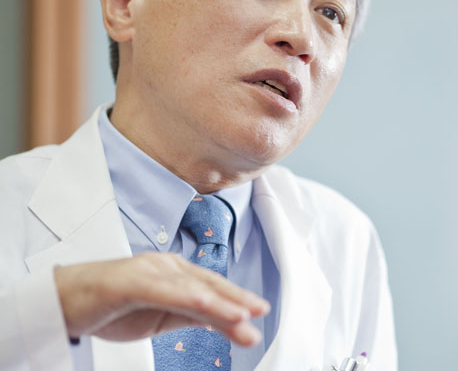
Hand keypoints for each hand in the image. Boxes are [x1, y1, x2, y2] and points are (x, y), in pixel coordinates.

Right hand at [54, 252, 269, 344]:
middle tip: (261, 312)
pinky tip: (206, 305)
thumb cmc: (112, 305)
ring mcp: (149, 271)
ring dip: (220, 302)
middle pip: (207, 284)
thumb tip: (220, 319)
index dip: (236, 297)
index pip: (211, 288)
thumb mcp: (159, 314)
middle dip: (236, 299)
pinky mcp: (130, 280)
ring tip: (244, 315)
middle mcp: (166, 267)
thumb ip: (188, 313)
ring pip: (191, 288)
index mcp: (173, 273)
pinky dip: (187, 297)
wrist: (66, 300)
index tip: (258, 311)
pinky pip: (164, 290)